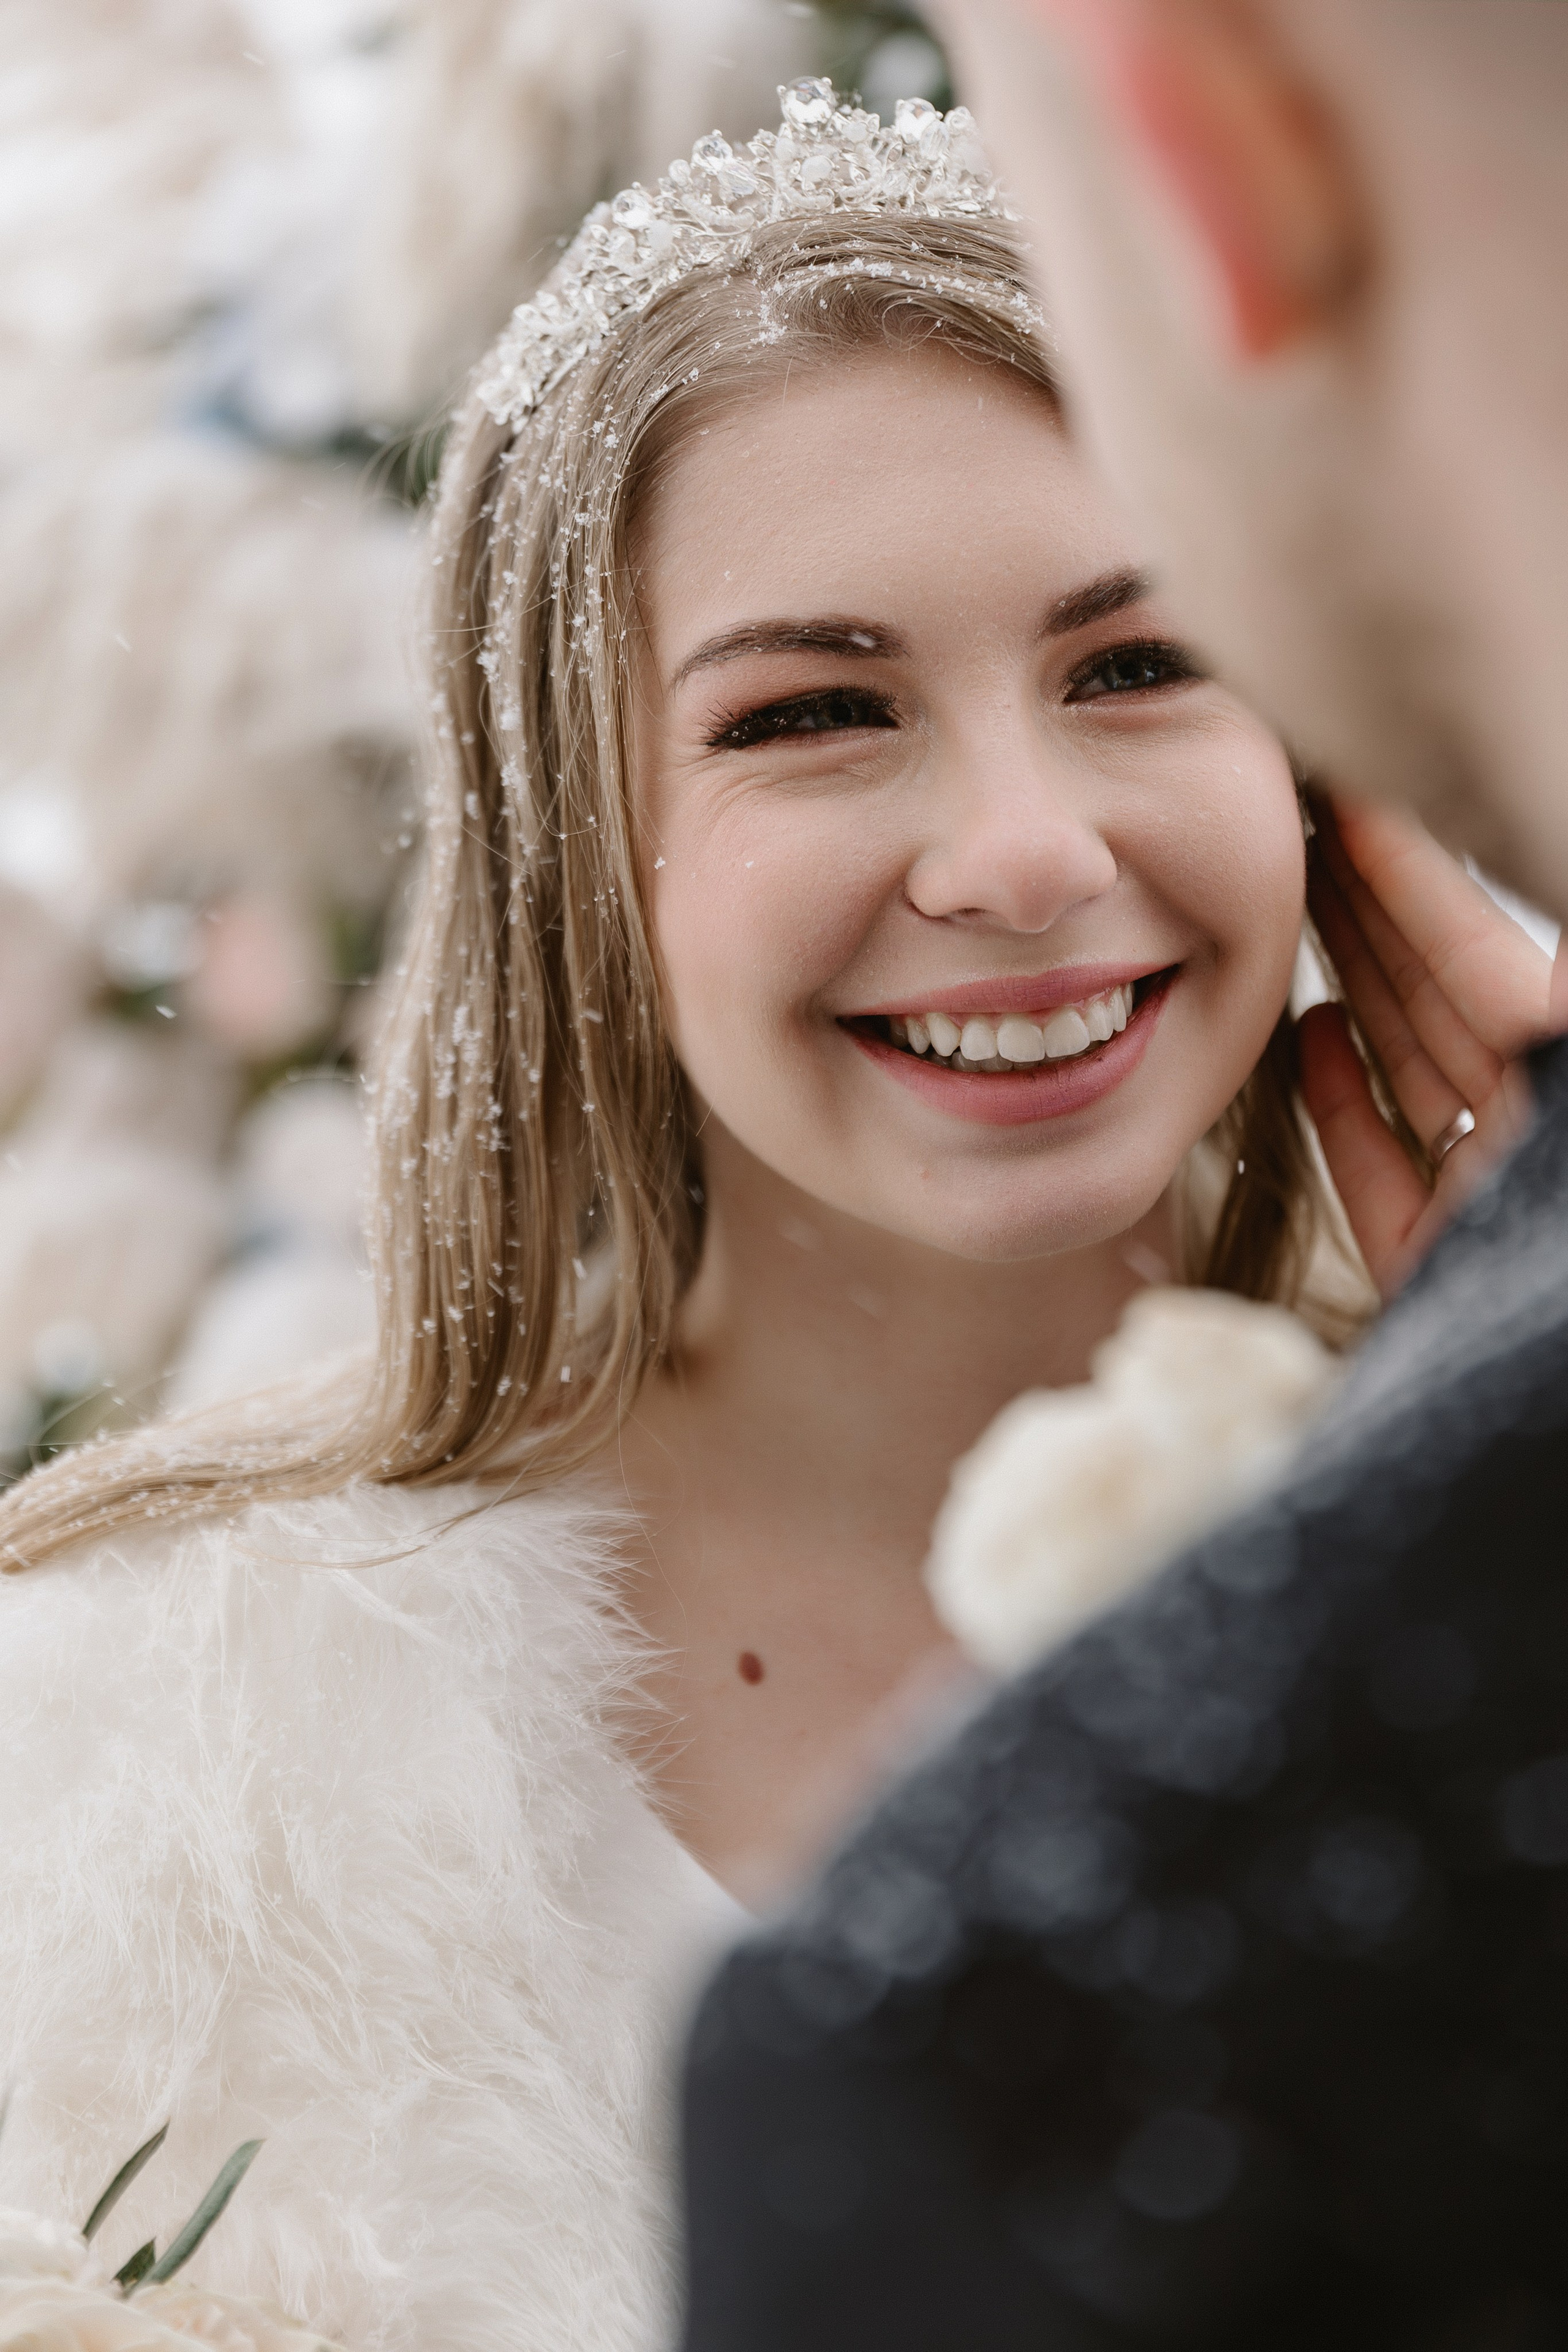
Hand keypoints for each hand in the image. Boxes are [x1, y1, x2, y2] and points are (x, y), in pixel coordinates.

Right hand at [1297, 795, 1559, 1301]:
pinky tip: (1311, 1039)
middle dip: (1377, 921)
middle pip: (1450, 1009)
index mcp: (1562, 1084)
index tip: (1360, 807)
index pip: (1491, 967)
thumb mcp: (1549, 1062)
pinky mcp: (1432, 1275)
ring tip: (1294, 912)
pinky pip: (1386, 1181)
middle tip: (1307, 836)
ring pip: (1417, 1078)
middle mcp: (1538, 1142)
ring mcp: (1487, 1209)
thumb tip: (1481, 975)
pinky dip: (1348, 1111)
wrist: (1539, 1418)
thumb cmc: (1558, 1243)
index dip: (1422, 885)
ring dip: (1356, 992)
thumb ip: (1532, 1010)